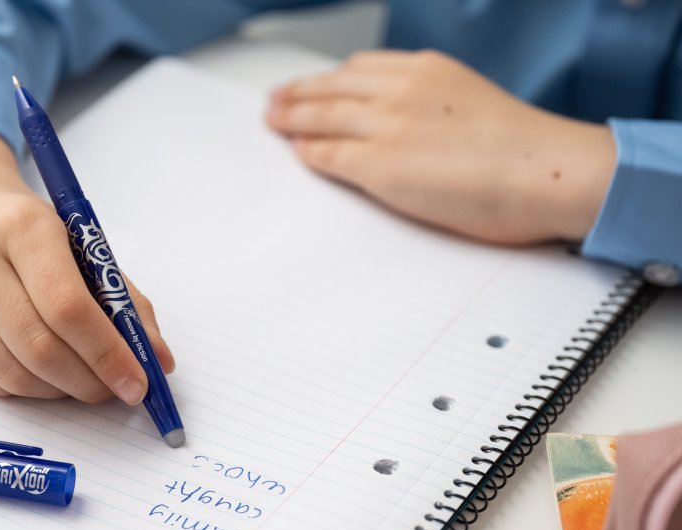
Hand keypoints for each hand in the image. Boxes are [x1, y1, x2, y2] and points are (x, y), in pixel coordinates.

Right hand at [0, 126, 173, 402]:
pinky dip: (28, 389)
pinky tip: (47, 377)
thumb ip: (121, 298)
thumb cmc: (19, 227)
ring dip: (60, 391)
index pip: (68, 307)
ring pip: (13, 373)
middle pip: (40, 347)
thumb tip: (158, 360)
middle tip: (116, 391)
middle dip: (89, 381)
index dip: (108, 354)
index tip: (138, 383)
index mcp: (22, 228)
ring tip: (85, 383)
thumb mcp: (74, 240)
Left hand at [267, 50, 615, 244]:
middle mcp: (401, 90)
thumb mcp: (473, 104)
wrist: (546, 170)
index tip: (314, 84)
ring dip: (290, 119)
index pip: (362, 68)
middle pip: (332, 87)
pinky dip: (307, 152)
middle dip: (298, 94)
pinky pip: (327, 154)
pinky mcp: (378, 163)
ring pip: (321, 116)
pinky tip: (298, 153)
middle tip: (275, 101)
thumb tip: (416, 127)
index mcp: (427, 70)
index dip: (331, 79)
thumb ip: (436, 108)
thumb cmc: (526, 151)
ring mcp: (386, 125)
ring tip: (273, 122)